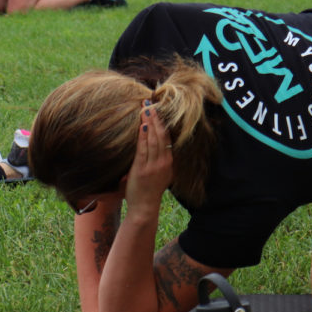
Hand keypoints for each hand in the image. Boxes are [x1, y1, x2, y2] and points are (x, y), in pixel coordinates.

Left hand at [124, 102, 172, 218]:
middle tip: (151, 103)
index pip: (168, 138)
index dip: (163, 123)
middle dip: (156, 118)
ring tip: (146, 109)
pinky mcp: (142, 170)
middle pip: (162, 136)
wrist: (145, 208)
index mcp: (169, 162)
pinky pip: (143, 150)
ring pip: (154, 140)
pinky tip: (143, 126)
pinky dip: (143, 137)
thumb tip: (153, 144)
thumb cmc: (149, 190)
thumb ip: (157, 160)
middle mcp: (164, 162)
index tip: (158, 109)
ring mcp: (154, 166)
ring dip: (150, 124)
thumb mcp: (159, 173)